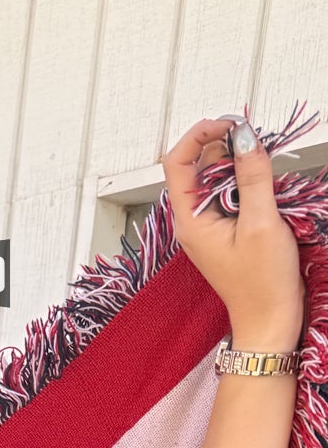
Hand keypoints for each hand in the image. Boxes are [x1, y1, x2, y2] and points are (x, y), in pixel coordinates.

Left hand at [161, 115, 304, 348]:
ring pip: (216, 176)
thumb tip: (244, 135)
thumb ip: (252, 176)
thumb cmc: (263, 284)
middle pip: (198, 164)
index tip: (231, 125)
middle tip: (256, 142)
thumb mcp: (261, 223)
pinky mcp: (225, 229)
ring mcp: (209, 225)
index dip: (200, 134)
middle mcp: (193, 220)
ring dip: (239, 162)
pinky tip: (265, 186)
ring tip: (264, 165)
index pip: (176, 161)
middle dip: (225, 145)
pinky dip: (246, 180)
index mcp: (190, 220)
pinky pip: (230, 193)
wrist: (270, 323)